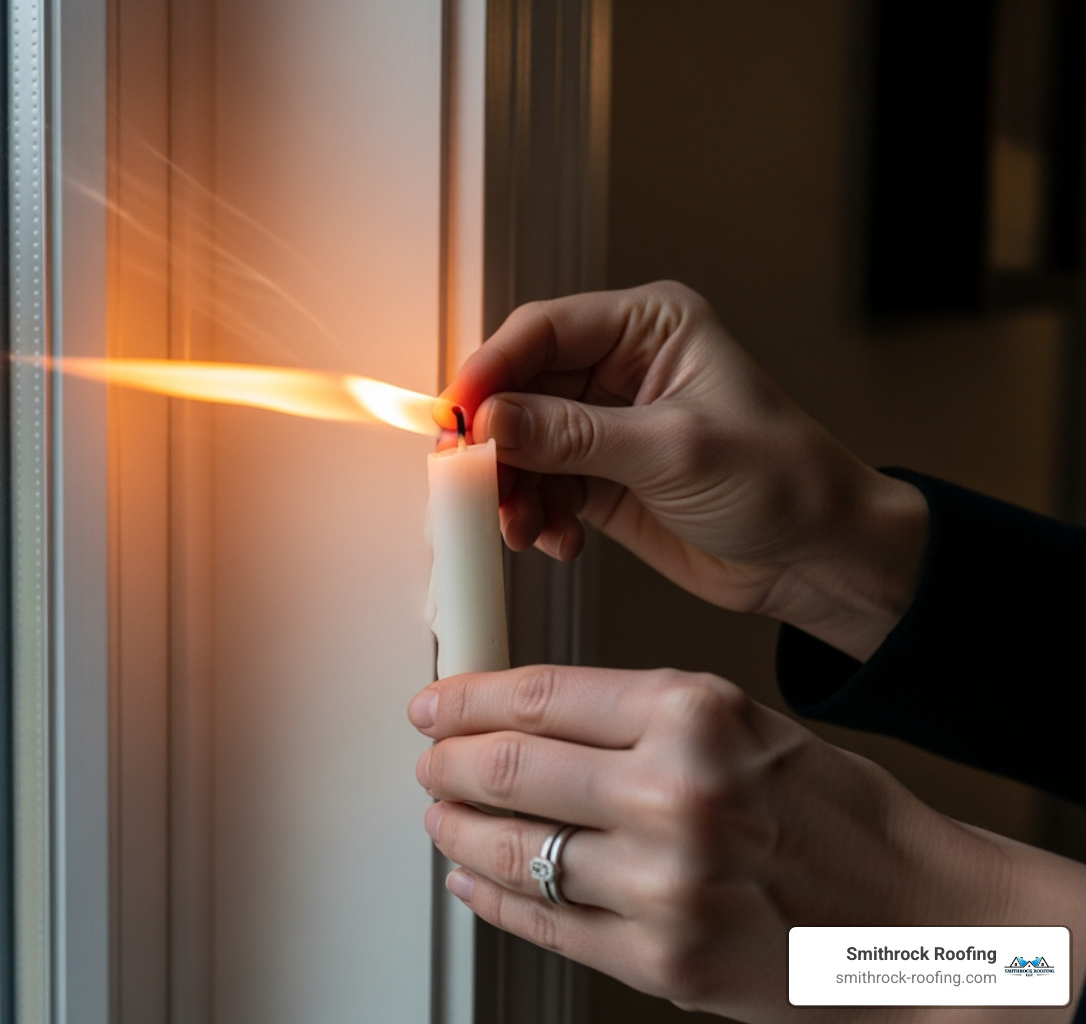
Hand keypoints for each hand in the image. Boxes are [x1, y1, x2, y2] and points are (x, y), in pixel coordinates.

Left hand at [409, 666, 1085, 1022]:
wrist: (923, 918)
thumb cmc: (835, 814)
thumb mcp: (742, 723)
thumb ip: (634, 715)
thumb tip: (522, 714)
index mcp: (694, 714)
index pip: (537, 696)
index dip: (465, 699)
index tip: (434, 705)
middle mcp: (674, 793)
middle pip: (507, 769)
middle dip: (446, 764)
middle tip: (431, 763)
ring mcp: (664, 884)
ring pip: (510, 852)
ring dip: (456, 832)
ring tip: (444, 820)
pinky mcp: (663, 960)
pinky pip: (542, 924)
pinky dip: (492, 898)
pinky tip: (475, 879)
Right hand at [438, 281, 926, 659]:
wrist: (820, 560)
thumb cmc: (785, 483)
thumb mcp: (674, 450)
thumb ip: (574, 435)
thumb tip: (493, 420)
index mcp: (649, 327)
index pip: (543, 331)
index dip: (491, 369)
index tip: (458, 416)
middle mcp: (620, 369)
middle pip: (518, 389)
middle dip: (495, 441)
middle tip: (475, 482)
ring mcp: (606, 426)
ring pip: (520, 444)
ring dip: (510, 489)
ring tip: (523, 527)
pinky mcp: (600, 478)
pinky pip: (539, 488)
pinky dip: (534, 516)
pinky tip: (556, 540)